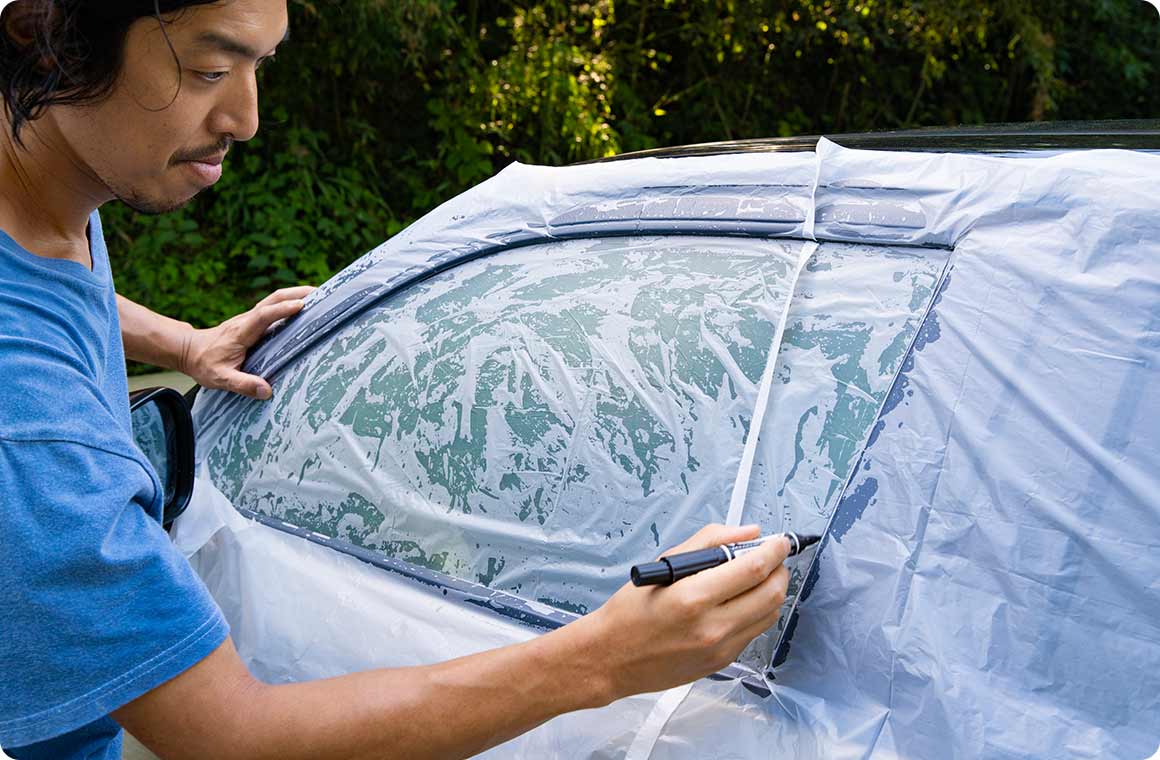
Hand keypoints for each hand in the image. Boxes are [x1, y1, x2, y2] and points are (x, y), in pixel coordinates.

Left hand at [181, 286, 314, 398]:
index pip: (263, 315)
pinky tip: (301, 306)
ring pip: (273, 299)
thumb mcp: (220, 378)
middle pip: (272, 299)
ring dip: (295, 294)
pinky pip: (272, 306)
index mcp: (241, 332)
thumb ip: (243, 384)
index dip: (282, 310)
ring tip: (318, 295)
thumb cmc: (204, 364)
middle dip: (296, 293)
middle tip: (321, 293)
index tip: (301, 305)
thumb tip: (267, 391)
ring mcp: (249, 318)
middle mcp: (246, 320)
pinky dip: (288, 301)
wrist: (188, 351)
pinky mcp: (251, 320)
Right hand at [581, 523, 790, 700]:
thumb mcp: (665, 564)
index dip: (774, 551)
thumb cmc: (631, 610)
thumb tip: (748, 532)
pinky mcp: (722, 661)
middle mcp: (712, 626)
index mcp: (694, 597)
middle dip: (780, 570)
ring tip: (758, 577)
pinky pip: (754, 632)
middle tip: (774, 558)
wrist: (612, 658)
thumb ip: (710, 542)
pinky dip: (756, 611)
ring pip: (769, 615)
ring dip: (772, 591)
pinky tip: (741, 600)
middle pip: (771, 594)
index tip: (780, 541)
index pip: (753, 569)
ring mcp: (720, 648)